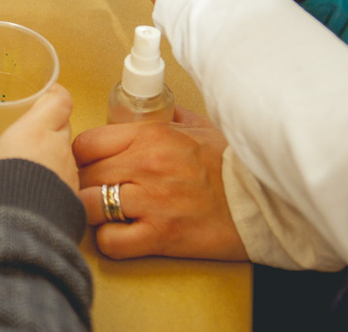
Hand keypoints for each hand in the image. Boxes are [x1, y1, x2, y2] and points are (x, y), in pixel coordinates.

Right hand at [0, 83, 77, 190]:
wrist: (18, 232)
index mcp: (36, 129)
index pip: (60, 100)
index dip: (56, 94)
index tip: (46, 93)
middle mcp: (59, 146)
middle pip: (64, 124)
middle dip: (51, 123)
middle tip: (32, 127)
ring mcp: (70, 172)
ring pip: (66, 152)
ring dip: (53, 152)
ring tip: (32, 161)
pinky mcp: (73, 196)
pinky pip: (67, 178)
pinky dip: (56, 177)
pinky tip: (38, 188)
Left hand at [72, 106, 247, 260]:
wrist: (267, 204)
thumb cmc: (233, 166)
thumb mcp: (201, 128)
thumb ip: (170, 117)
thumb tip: (153, 107)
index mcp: (150, 135)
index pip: (86, 143)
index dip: (80, 158)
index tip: (88, 167)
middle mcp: (145, 165)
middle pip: (82, 175)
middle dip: (82, 185)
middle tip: (93, 193)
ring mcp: (151, 201)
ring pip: (89, 205)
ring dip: (91, 212)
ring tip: (104, 215)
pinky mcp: (161, 236)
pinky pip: (111, 241)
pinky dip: (110, 241)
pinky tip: (122, 235)